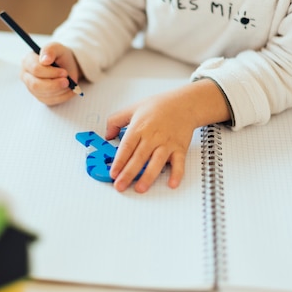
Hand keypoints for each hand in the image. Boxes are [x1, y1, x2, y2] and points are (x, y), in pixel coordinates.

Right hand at [20, 41, 80, 104]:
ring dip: (59, 90)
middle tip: (67, 81)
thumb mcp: (57, 48)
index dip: (50, 72)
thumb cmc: (59, 56)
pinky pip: (50, 101)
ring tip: (70, 83)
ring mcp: (32, 88)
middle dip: (53, 85)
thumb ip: (50, 50)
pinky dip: (63, 97)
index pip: (35, 70)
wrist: (66, 66)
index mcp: (27, 61)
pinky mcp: (40, 97)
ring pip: (43, 95)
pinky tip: (70, 90)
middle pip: (36, 85)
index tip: (64, 72)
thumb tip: (45, 60)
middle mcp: (26, 76)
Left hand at [105, 80, 229, 192]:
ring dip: (148, 176)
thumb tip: (107, 135)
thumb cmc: (159, 106)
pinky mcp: (179, 148)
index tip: (113, 173)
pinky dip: (176, 173)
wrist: (184, 103)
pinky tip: (172, 183)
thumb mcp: (133, 108)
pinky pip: (179, 162)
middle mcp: (153, 136)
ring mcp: (167, 143)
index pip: (127, 147)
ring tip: (140, 188)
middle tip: (120, 186)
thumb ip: (116, 120)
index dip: (119, 161)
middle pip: (139, 157)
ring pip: (157, 162)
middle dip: (129, 173)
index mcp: (140, 127)